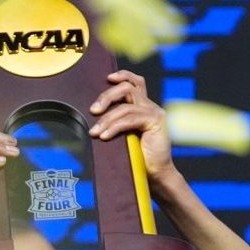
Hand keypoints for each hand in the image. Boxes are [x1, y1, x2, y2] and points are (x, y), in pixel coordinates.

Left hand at [88, 69, 173, 184]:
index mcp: (143, 106)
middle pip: (127, 88)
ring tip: (95, 131)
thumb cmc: (136, 156)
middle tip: (93, 110)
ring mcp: (155, 113)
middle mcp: (150, 106)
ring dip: (106, 119)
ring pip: (126, 106)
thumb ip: (115, 122)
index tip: (107, 78)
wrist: (155, 173)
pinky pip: (130, 119)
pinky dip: (115, 127)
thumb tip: (93, 115)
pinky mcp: (156, 122)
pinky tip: (104, 136)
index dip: (122, 75)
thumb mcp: (123, 135)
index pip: (135, 82)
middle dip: (107, 97)